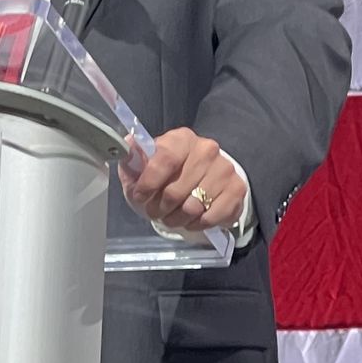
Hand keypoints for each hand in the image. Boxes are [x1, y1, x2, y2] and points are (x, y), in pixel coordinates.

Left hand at [118, 127, 245, 231]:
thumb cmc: (170, 173)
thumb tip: (125, 146)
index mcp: (181, 139)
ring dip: (176, 219)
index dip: (149, 182)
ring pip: (193, 207)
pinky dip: (196, 224)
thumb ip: (133, 159)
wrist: (206, 179)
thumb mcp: (145, 165)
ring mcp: (224, 169)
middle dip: (159, 208)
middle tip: (154, 212)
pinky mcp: (237, 189)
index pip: (165, 159)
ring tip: (171, 217)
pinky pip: (211, 217)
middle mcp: (206, 150)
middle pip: (176, 190)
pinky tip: (190, 220)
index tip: (139, 196)